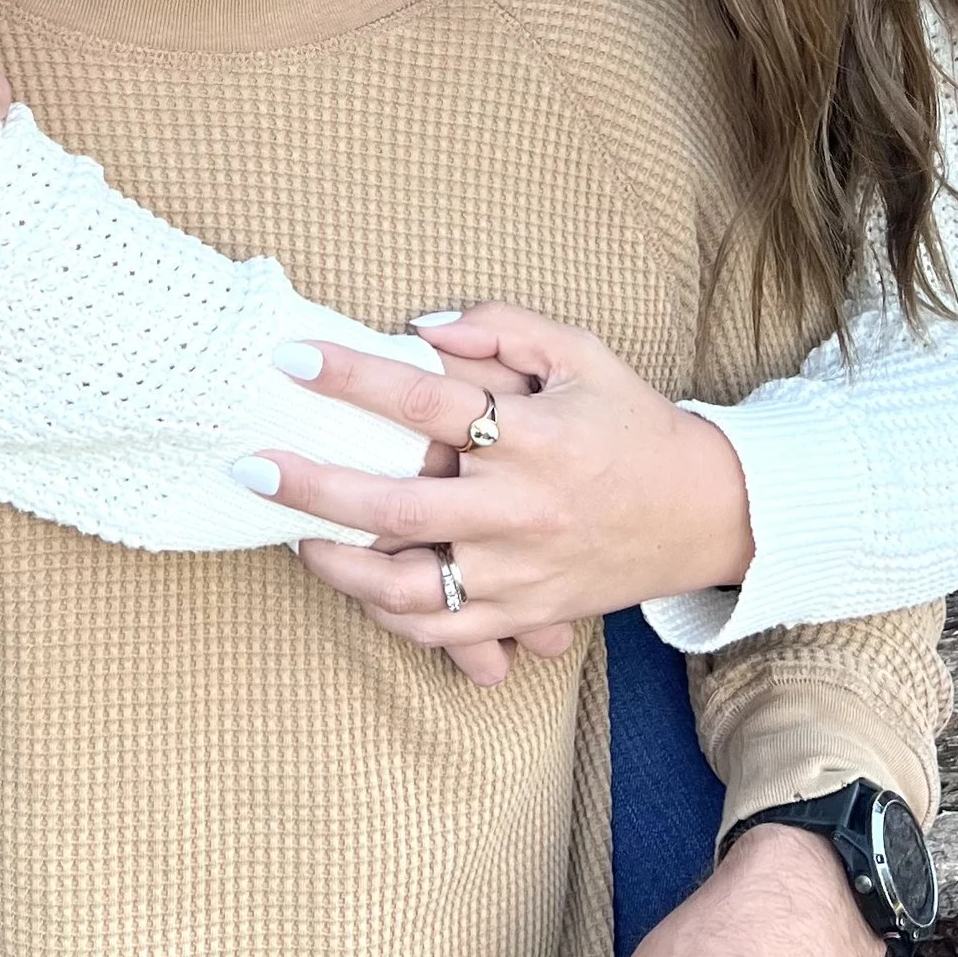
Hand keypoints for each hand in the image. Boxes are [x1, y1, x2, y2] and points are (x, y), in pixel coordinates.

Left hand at [258, 305, 752, 682]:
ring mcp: (519, 571)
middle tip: (252, 465)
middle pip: (398, 505)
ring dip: (340, 566)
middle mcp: (521, 509)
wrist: (705, 512)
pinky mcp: (523, 611)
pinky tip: (353, 585)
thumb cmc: (632, 422)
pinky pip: (442, 629)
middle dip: (314, 486)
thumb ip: (502, 327)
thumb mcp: (581, 353)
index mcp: (535, 435)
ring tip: (293, 536)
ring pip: (409, 585)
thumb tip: (420, 327)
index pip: (426, 401)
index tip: (292, 357)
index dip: (353, 375)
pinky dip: (388, 616)